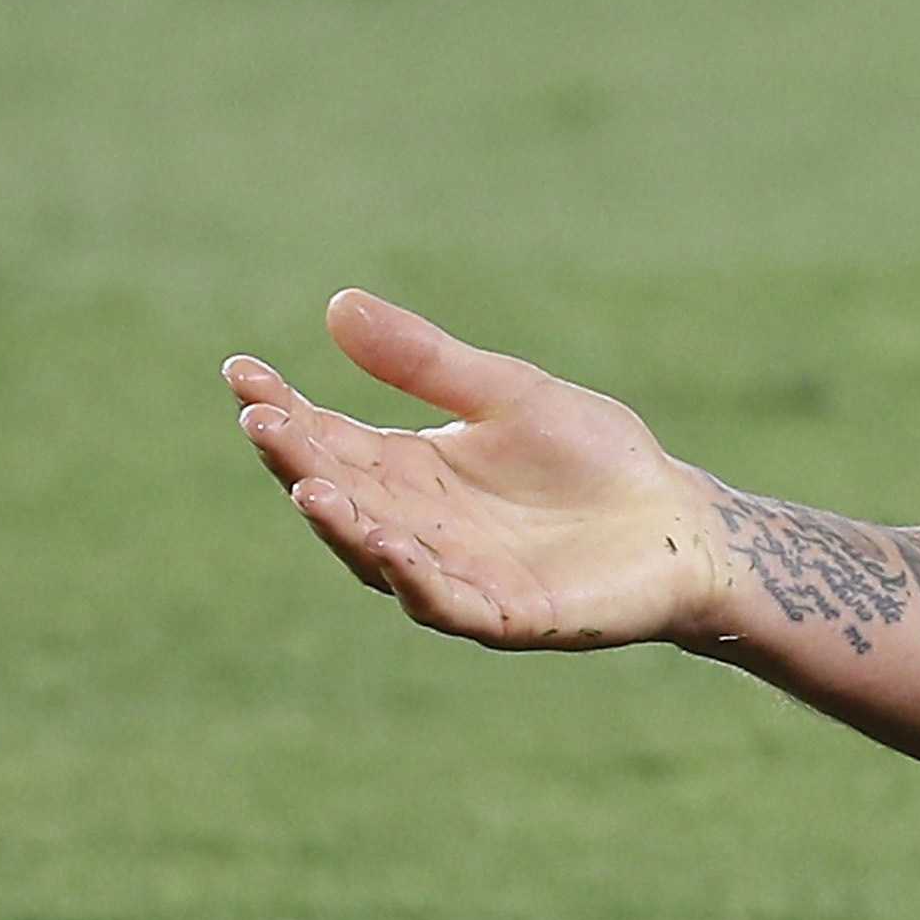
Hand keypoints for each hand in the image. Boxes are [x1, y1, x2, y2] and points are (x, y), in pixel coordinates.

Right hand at [227, 291, 722, 650]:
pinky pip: (446, 603)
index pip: (329, 439)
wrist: (678, 522)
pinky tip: (390, 546)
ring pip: (377, 555)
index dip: (282, 411)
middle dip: (297, 460)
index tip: (240, 373)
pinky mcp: (505, 614)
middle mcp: (415, 527)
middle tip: (261, 420)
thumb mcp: (506, 393)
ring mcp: (455, 575)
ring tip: (307, 485)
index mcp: (409, 471)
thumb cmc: (593, 458)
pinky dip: (414, 579)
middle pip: (339, 494)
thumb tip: (337, 305)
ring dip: (340, 525)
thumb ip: (428, 361)